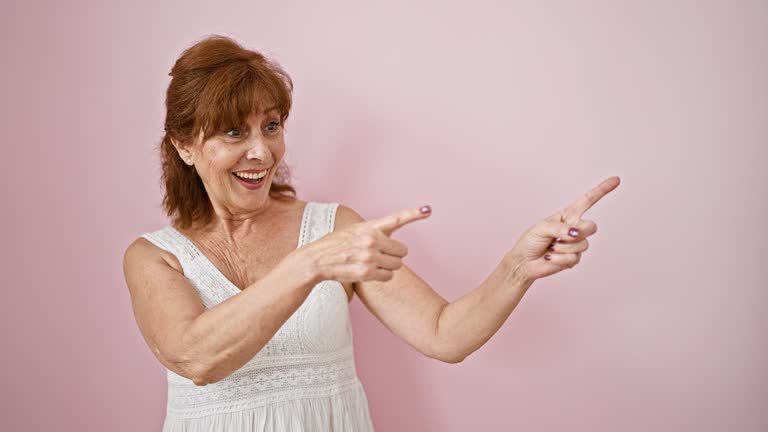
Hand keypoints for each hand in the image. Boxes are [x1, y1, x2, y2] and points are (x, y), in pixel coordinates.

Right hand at [299, 205, 431, 282]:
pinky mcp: (366, 273)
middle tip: (380, 255)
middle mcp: (371, 240)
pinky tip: (368, 272)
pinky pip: (388, 276)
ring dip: (388, 266)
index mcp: (369, 227)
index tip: (428, 209)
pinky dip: (382, 276)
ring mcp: (369, 257)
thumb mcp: (354, 231)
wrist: (316, 260)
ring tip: (370, 263)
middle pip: (403, 251)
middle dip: (395, 254)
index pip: (396, 219)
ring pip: (397, 265)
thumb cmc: (336, 245)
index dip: (414, 213)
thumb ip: (374, 232)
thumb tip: (393, 241)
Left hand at [507, 176, 620, 282]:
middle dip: (578, 232)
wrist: (524, 262)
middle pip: (591, 227)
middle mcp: (574, 228)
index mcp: (568, 215)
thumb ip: (560, 228)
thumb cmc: (530, 241)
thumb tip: (575, 233)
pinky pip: (574, 258)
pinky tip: (550, 257)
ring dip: (564, 247)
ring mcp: (575, 244)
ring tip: (551, 247)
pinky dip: (560, 258)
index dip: (602, 190)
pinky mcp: (573, 259)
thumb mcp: (541, 227)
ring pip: (583, 244)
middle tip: (561, 237)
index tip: (616, 180)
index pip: (588, 200)